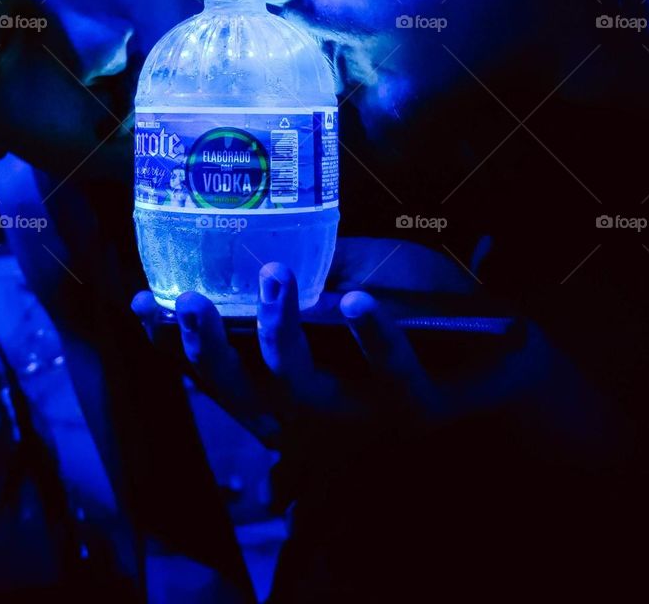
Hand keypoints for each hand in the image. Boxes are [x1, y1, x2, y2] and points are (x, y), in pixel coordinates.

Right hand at [133, 261, 626, 465]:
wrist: (510, 368)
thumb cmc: (420, 322)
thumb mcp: (360, 285)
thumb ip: (319, 271)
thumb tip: (268, 231)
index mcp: (291, 387)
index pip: (219, 370)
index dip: (175, 343)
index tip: (138, 303)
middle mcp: (317, 416)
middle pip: (242, 394)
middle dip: (208, 351)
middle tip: (190, 301)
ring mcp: (366, 418)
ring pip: (304, 394)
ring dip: (282, 335)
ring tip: (276, 278)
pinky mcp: (419, 410)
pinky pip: (391, 376)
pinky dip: (373, 339)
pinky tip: (356, 303)